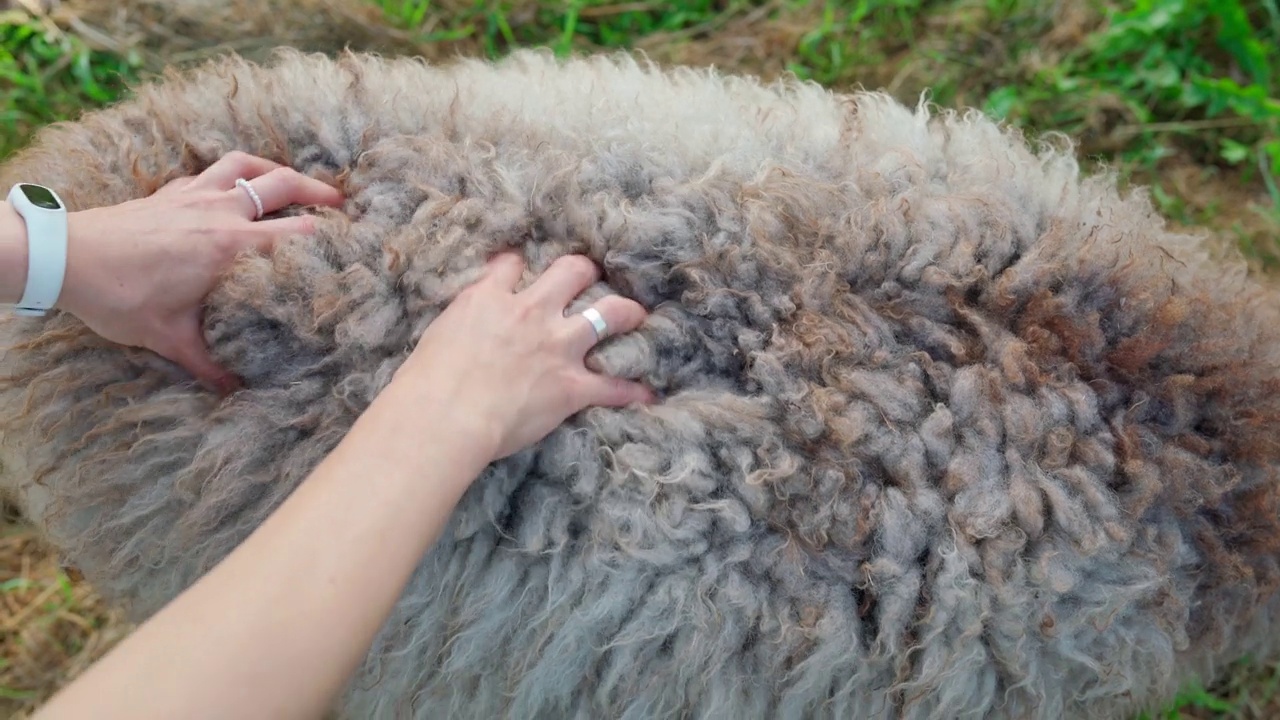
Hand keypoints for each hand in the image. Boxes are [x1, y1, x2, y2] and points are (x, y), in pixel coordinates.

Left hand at [56, 151, 343, 393]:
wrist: (66, 258)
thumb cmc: (119, 295)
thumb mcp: (168, 339)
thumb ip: (208, 363)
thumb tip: (233, 391)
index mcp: (230, 247)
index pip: (297, 233)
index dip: (330, 235)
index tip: (354, 242)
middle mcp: (220, 212)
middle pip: (283, 185)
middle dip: (319, 191)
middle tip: (343, 201)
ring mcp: (194, 196)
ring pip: (247, 166)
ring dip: (276, 169)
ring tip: (294, 180)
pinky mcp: (169, 192)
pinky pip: (211, 171)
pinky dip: (231, 172)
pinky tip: (232, 185)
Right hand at [390, 252, 653, 461]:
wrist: (446, 414)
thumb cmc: (426, 383)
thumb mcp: (437, 334)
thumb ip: (461, 322)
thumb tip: (463, 328)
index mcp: (490, 299)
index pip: (511, 265)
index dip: (519, 266)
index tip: (522, 270)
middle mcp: (531, 313)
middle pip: (572, 272)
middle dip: (585, 272)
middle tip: (592, 279)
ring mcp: (557, 347)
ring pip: (607, 314)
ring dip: (625, 313)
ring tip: (636, 315)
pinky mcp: (571, 386)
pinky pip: (614, 386)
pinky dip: (633, 391)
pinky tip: (648, 393)